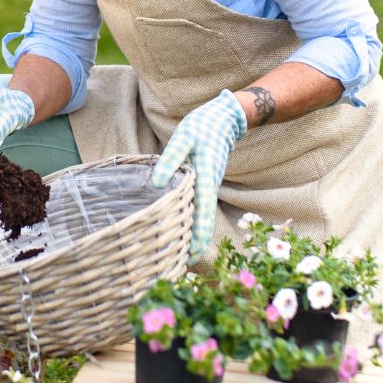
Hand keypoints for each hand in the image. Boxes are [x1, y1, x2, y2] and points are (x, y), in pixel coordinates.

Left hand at [149, 89, 246, 262]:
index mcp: (206, 178)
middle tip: (182, 265)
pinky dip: (192, 219)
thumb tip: (157, 184)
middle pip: (203, 220)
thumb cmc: (202, 125)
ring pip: (201, 214)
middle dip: (195, 243)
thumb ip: (170, 160)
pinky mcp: (204, 181)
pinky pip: (199, 205)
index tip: (193, 256)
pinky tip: (180, 225)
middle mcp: (209, 185)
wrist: (224, 117)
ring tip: (179, 254)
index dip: (198, 236)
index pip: (203, 213)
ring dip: (193, 233)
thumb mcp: (183, 138)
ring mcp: (208, 184)